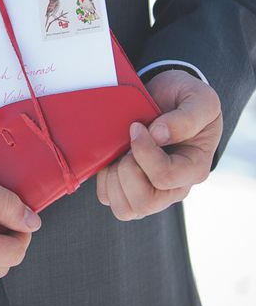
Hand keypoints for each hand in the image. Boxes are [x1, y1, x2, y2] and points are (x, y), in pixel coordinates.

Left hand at [96, 69, 222, 220]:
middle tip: (127, 147)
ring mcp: (152, 192)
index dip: (144, 151)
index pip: (165, 176)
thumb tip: (158, 134)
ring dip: (113, 178)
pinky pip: (109, 198)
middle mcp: (174, 189)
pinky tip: (112, 159)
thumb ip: (187, 117)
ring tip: (120, 154)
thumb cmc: (185, 99)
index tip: (136, 127)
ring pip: (124, 209)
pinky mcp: (130, 190)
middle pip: (144, 203)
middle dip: (126, 170)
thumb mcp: (200, 99)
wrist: (166, 96)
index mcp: (194, 168)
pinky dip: (104, 180)